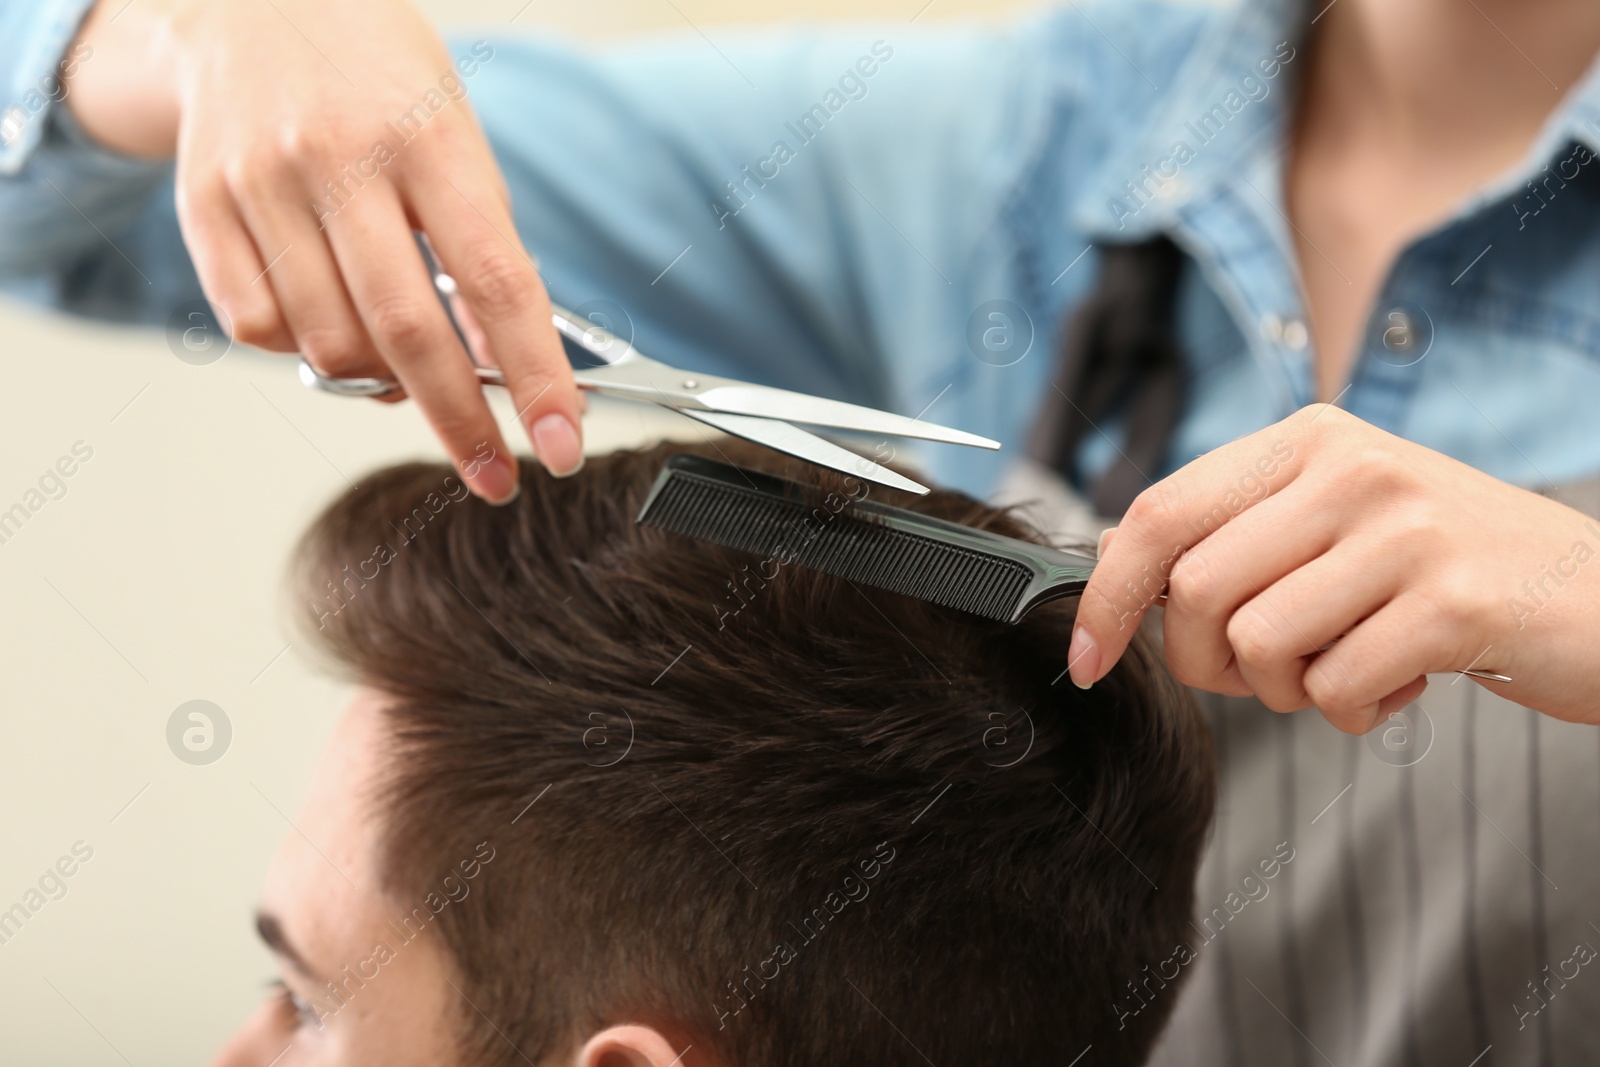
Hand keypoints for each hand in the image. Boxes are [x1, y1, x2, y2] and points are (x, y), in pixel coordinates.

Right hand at [65, 0, 582, 499]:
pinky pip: (258, 327)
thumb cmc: (378, 78)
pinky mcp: (203, 206)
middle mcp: (337, 160)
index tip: (561, 447)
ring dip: (381, 386)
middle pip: (406, 332)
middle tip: (494, 476)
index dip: (536, 378)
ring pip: (327, 345)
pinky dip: (306, 354)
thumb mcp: (457, 139)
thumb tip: (506, 366)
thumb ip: (482, 248)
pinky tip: (333, 325)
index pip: (497, 282)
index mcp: (426, 137)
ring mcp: (260, 183)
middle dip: (460, 424)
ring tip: (407, 369)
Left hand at [1070, 404, 1599, 731]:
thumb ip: (1236, 539)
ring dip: (1288, 692)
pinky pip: (1334, 688)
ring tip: (1349, 667)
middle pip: (1197, 593)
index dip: (1108, 594)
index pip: (1159, 512)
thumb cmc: (1443, 572)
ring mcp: (1403, 530)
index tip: (1087, 658)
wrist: (1599, 598)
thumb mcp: (1334, 524)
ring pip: (1258, 646)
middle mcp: (1349, 468)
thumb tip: (1119, 577)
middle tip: (1269, 675)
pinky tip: (1400, 684)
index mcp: (1305, 441)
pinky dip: (1352, 712)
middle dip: (1212, 665)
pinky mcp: (1450, 602)